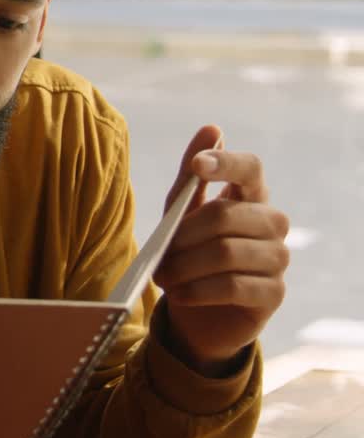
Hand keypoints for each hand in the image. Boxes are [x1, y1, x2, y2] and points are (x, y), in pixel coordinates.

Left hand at [152, 125, 289, 376]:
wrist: (197, 310)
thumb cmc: (190, 252)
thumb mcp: (181, 212)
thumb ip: (192, 176)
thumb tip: (212, 127)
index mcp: (251, 196)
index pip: (251, 168)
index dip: (225, 163)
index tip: (197, 164)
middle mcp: (273, 223)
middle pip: (226, 215)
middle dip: (183, 236)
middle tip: (158, 255)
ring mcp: (278, 258)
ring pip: (227, 253)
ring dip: (184, 266)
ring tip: (162, 276)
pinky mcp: (273, 293)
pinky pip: (233, 286)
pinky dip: (197, 290)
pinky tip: (180, 294)